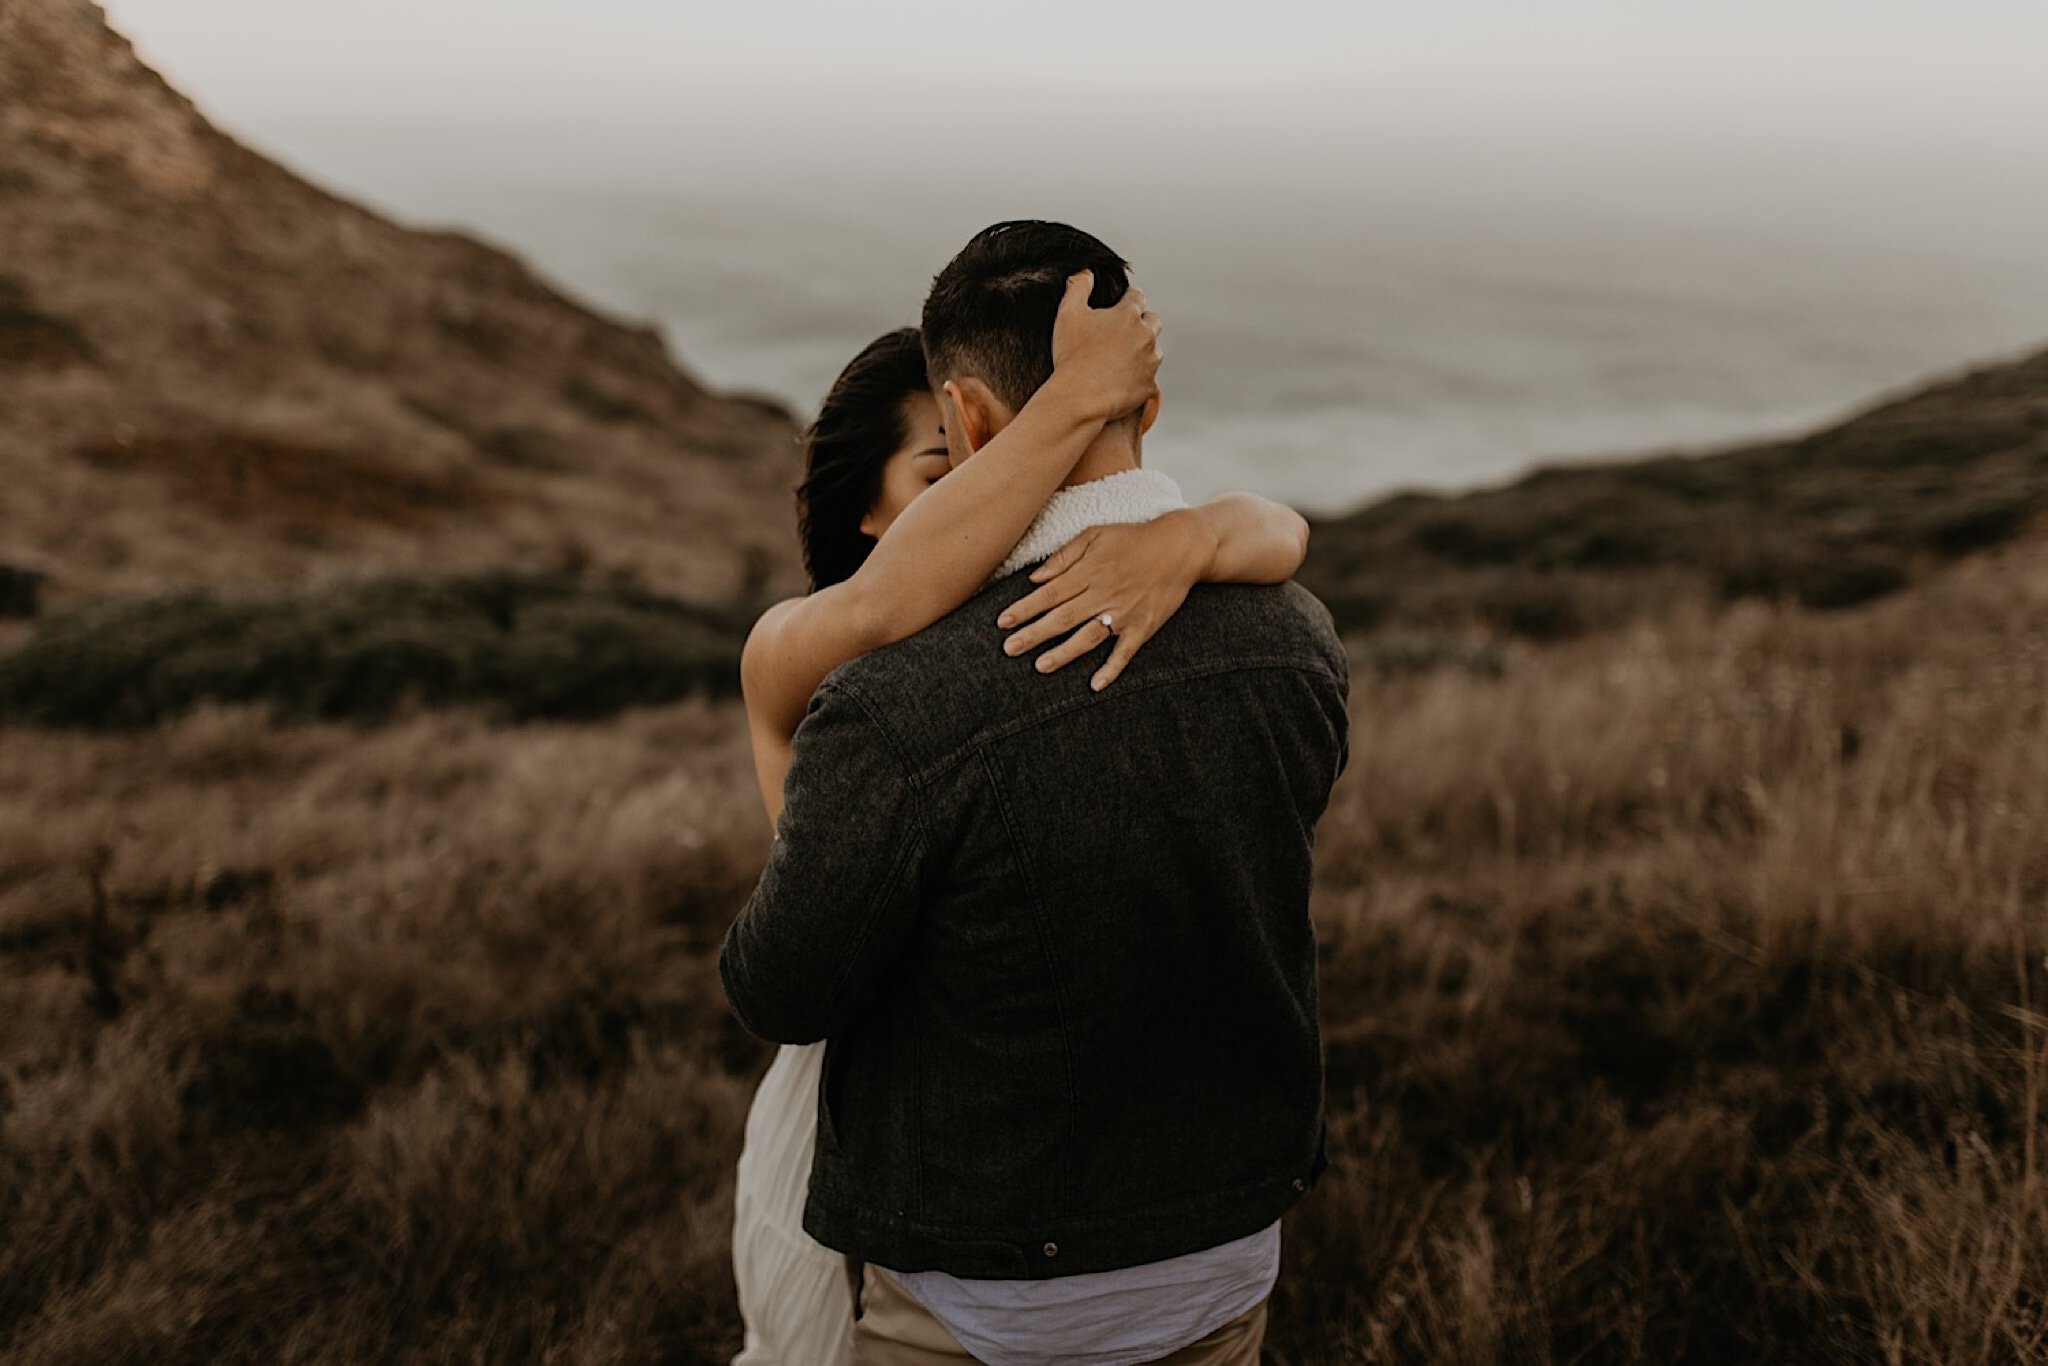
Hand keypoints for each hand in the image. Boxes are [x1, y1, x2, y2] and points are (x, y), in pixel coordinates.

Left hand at [996, 511, 1217, 690]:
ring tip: (1040, 666)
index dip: (1025, 609)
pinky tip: (1095, 685)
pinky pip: (1125, 652)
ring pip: (1088, 637)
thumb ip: (1064, 556)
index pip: (1049, 594)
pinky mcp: (1143, 627)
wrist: (1180, 547)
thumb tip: (1036, 579)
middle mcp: (1103, 594)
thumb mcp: (1095, 534)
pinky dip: (1111, 669)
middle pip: (1062, 618)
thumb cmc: (1134, 538)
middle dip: (1033, 634)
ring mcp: (1124, 613)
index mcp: (1089, 571)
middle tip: (1009, 648)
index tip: (1002, 622)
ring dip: (1064, 653)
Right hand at [1047, 270, 1161, 425]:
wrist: (1078, 398)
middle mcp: (1146, 336)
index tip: (1118, 306)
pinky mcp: (1149, 386)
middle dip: (1141, 322)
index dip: (1127, 299)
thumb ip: (1078, 287)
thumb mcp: (1068, 314)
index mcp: (1128, 315)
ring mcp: (1150, 362)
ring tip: (1120, 359)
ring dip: (1142, 351)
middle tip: (1121, 333)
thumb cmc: (1071, 355)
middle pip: (1153, 320)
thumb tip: (1085, 271)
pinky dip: (1139, 377)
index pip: (1137, 296)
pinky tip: (1121, 381)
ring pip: (1154, 350)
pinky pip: (1149, 378)